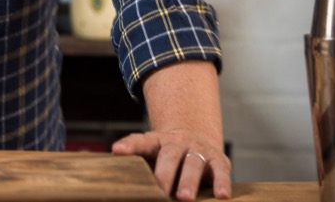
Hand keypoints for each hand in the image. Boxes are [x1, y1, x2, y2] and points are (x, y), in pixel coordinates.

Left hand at [112, 129, 230, 199]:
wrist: (195, 139)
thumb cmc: (166, 157)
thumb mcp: (151, 156)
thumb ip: (137, 167)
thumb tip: (111, 183)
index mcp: (156, 141)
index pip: (140, 141)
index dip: (129, 145)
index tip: (117, 150)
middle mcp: (177, 143)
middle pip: (169, 156)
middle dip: (164, 174)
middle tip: (159, 192)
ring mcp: (198, 150)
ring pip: (193, 163)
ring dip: (189, 181)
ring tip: (184, 198)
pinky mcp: (218, 160)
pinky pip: (221, 171)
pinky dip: (222, 183)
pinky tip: (222, 196)